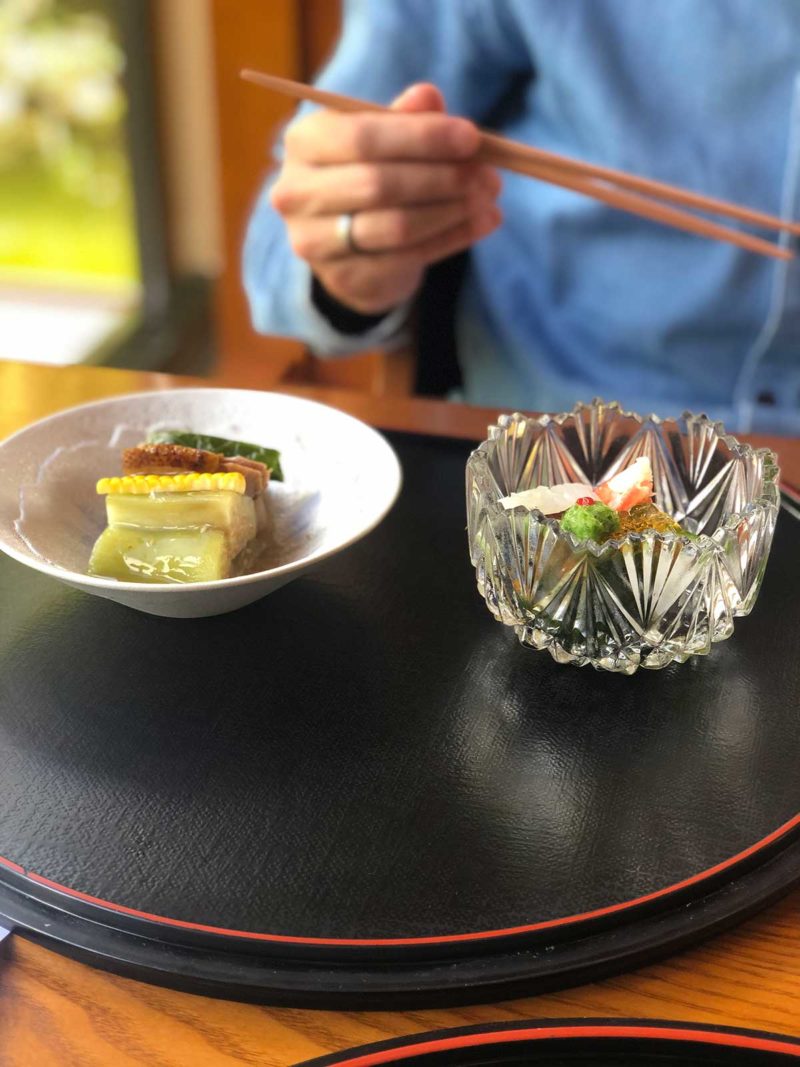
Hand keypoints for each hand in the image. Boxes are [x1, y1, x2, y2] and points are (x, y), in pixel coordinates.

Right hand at [269, 83, 501, 314]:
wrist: (344, 244)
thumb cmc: (365, 172)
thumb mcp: (380, 138)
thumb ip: (402, 118)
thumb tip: (429, 96)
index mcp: (304, 143)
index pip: (363, 138)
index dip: (421, 138)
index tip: (471, 137)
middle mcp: (298, 194)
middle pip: (379, 185)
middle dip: (442, 177)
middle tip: (488, 173)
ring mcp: (316, 243)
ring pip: (397, 227)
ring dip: (452, 211)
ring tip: (489, 197)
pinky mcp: (345, 278)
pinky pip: (409, 259)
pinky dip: (454, 238)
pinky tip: (483, 222)